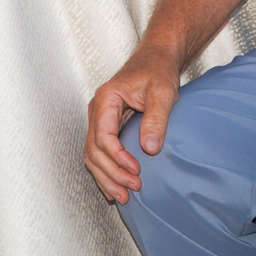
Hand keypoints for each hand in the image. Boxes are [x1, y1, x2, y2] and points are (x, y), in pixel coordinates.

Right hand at [84, 43, 183, 203]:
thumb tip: (150, 148)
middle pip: (94, 150)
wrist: (156, 58)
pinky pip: (99, 153)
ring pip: (92, 155)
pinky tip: (115, 187)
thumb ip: (156, 118)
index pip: (103, 136)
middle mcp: (97, 110)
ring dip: (106, 177)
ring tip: (123, 196)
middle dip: (111, 173)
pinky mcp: (106, 126)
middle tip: (133, 188)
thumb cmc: (158, 70)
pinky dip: (105, 171)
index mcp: (106, 99)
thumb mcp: (163, 92)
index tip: (137, 170)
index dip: (118, 157)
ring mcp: (99, 119)